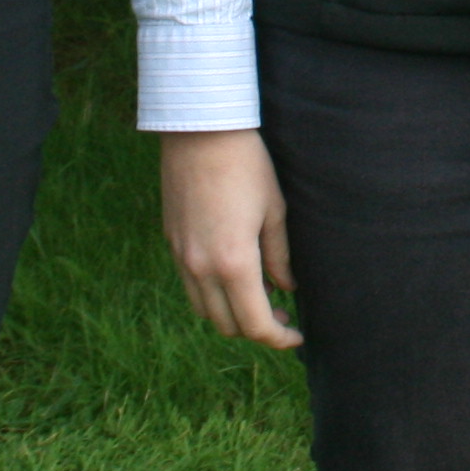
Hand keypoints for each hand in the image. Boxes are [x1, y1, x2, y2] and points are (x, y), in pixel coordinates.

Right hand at [160, 128, 301, 347]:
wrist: (201, 131)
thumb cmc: (247, 165)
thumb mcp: (275, 211)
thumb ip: (280, 257)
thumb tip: (287, 289)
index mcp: (233, 263)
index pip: (255, 324)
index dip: (279, 338)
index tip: (298, 336)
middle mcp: (201, 268)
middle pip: (228, 325)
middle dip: (257, 329)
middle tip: (283, 316)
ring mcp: (181, 257)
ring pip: (205, 310)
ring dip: (232, 314)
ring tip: (260, 295)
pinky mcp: (171, 242)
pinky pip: (191, 286)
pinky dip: (212, 294)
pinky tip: (234, 274)